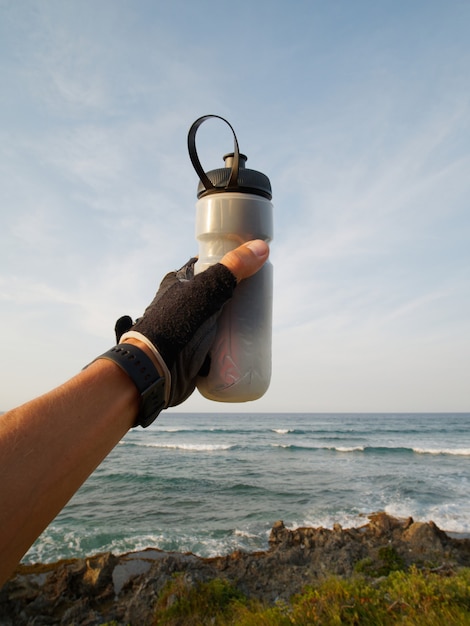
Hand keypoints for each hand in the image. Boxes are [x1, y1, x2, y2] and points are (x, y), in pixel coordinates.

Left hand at [116, 240, 268, 406]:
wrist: (153, 370)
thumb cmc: (174, 324)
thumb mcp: (205, 291)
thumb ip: (231, 270)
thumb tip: (261, 248)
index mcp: (179, 282)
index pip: (208, 265)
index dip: (230, 264)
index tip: (253, 266)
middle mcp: (183, 303)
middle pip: (218, 294)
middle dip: (239, 296)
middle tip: (263, 298)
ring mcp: (189, 328)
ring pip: (219, 320)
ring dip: (236, 322)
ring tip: (261, 321)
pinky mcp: (195, 352)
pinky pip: (218, 344)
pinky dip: (232, 344)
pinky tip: (249, 343)